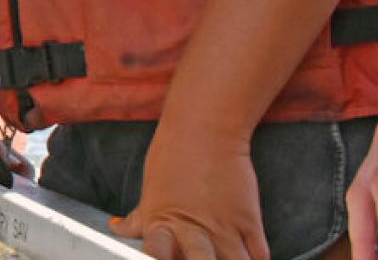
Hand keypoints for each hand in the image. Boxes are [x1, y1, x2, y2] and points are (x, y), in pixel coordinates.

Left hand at [112, 131, 266, 259]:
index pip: (155, 256)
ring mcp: (224, 227)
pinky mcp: (249, 221)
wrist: (206, 132)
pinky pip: (259, 256)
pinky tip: (247, 258)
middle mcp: (193, 229)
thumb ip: (138, 220)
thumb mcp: (150, 193)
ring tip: (224, 259)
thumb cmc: (173, 157)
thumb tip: (117, 228)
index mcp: (161, 223)